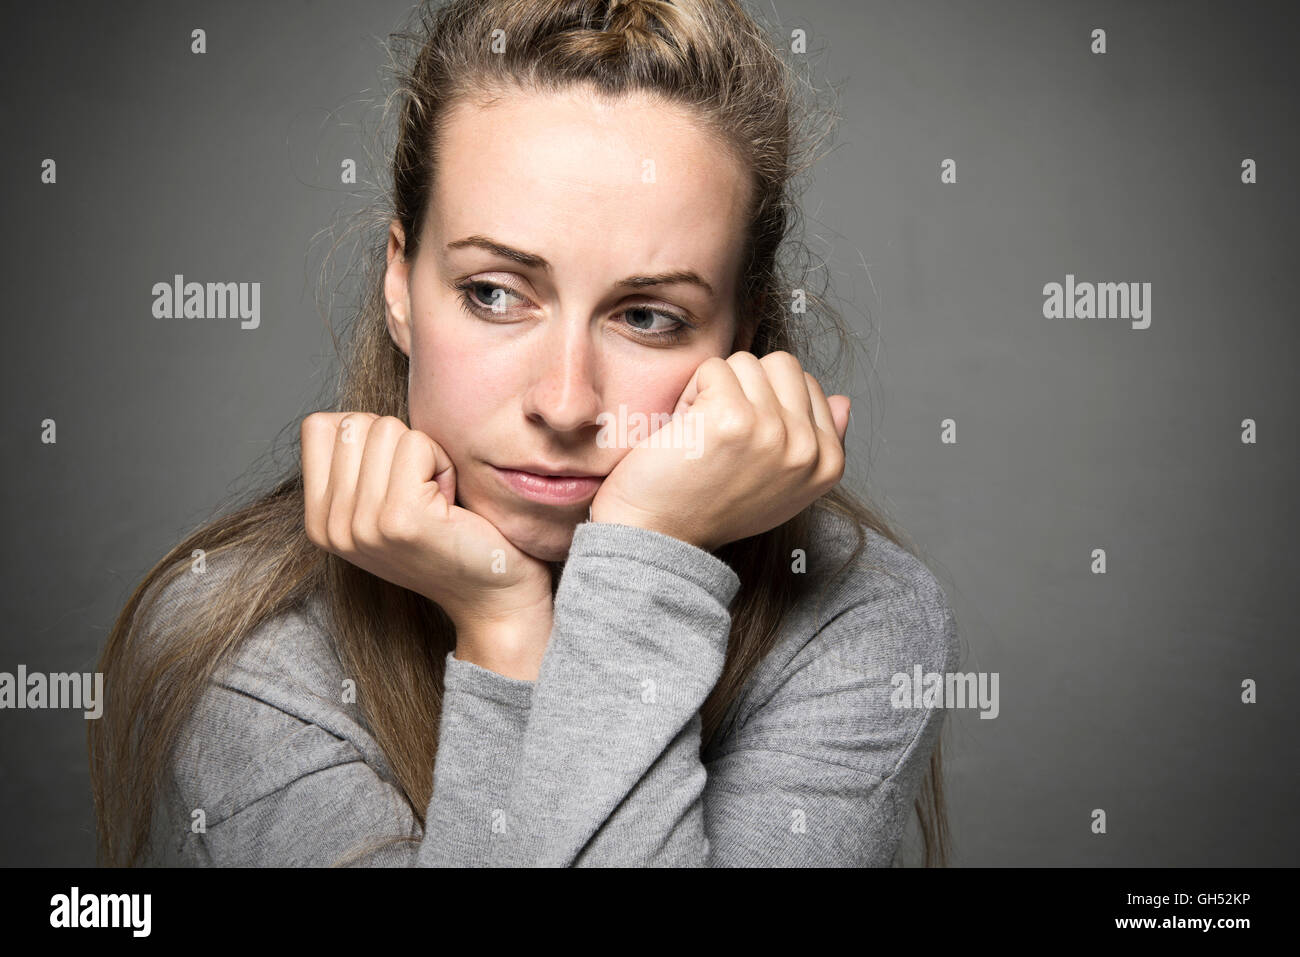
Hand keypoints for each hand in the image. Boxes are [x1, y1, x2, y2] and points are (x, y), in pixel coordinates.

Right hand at [301, 413, 553, 670]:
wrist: (493, 596)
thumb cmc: (450, 539)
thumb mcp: (383, 505)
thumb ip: (357, 465)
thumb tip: (352, 416)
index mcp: (319, 520)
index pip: (320, 426)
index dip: (369, 434)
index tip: (397, 477)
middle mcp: (331, 526)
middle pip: (354, 423)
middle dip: (399, 444)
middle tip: (423, 492)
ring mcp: (362, 524)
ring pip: (386, 429)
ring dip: (425, 454)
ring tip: (437, 499)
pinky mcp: (399, 518)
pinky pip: (418, 444)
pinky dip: (443, 463)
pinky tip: (451, 503)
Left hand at [588, 351, 849, 551]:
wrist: (659, 534)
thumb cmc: (711, 507)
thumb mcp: (782, 484)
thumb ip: (817, 442)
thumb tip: (841, 399)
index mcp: (828, 463)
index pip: (809, 384)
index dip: (767, 400)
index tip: (744, 444)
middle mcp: (808, 449)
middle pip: (782, 365)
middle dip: (745, 387)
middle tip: (720, 433)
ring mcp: (773, 431)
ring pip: (746, 362)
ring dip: (714, 390)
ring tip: (703, 435)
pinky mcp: (733, 416)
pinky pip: (713, 368)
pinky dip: (689, 394)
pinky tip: (685, 432)